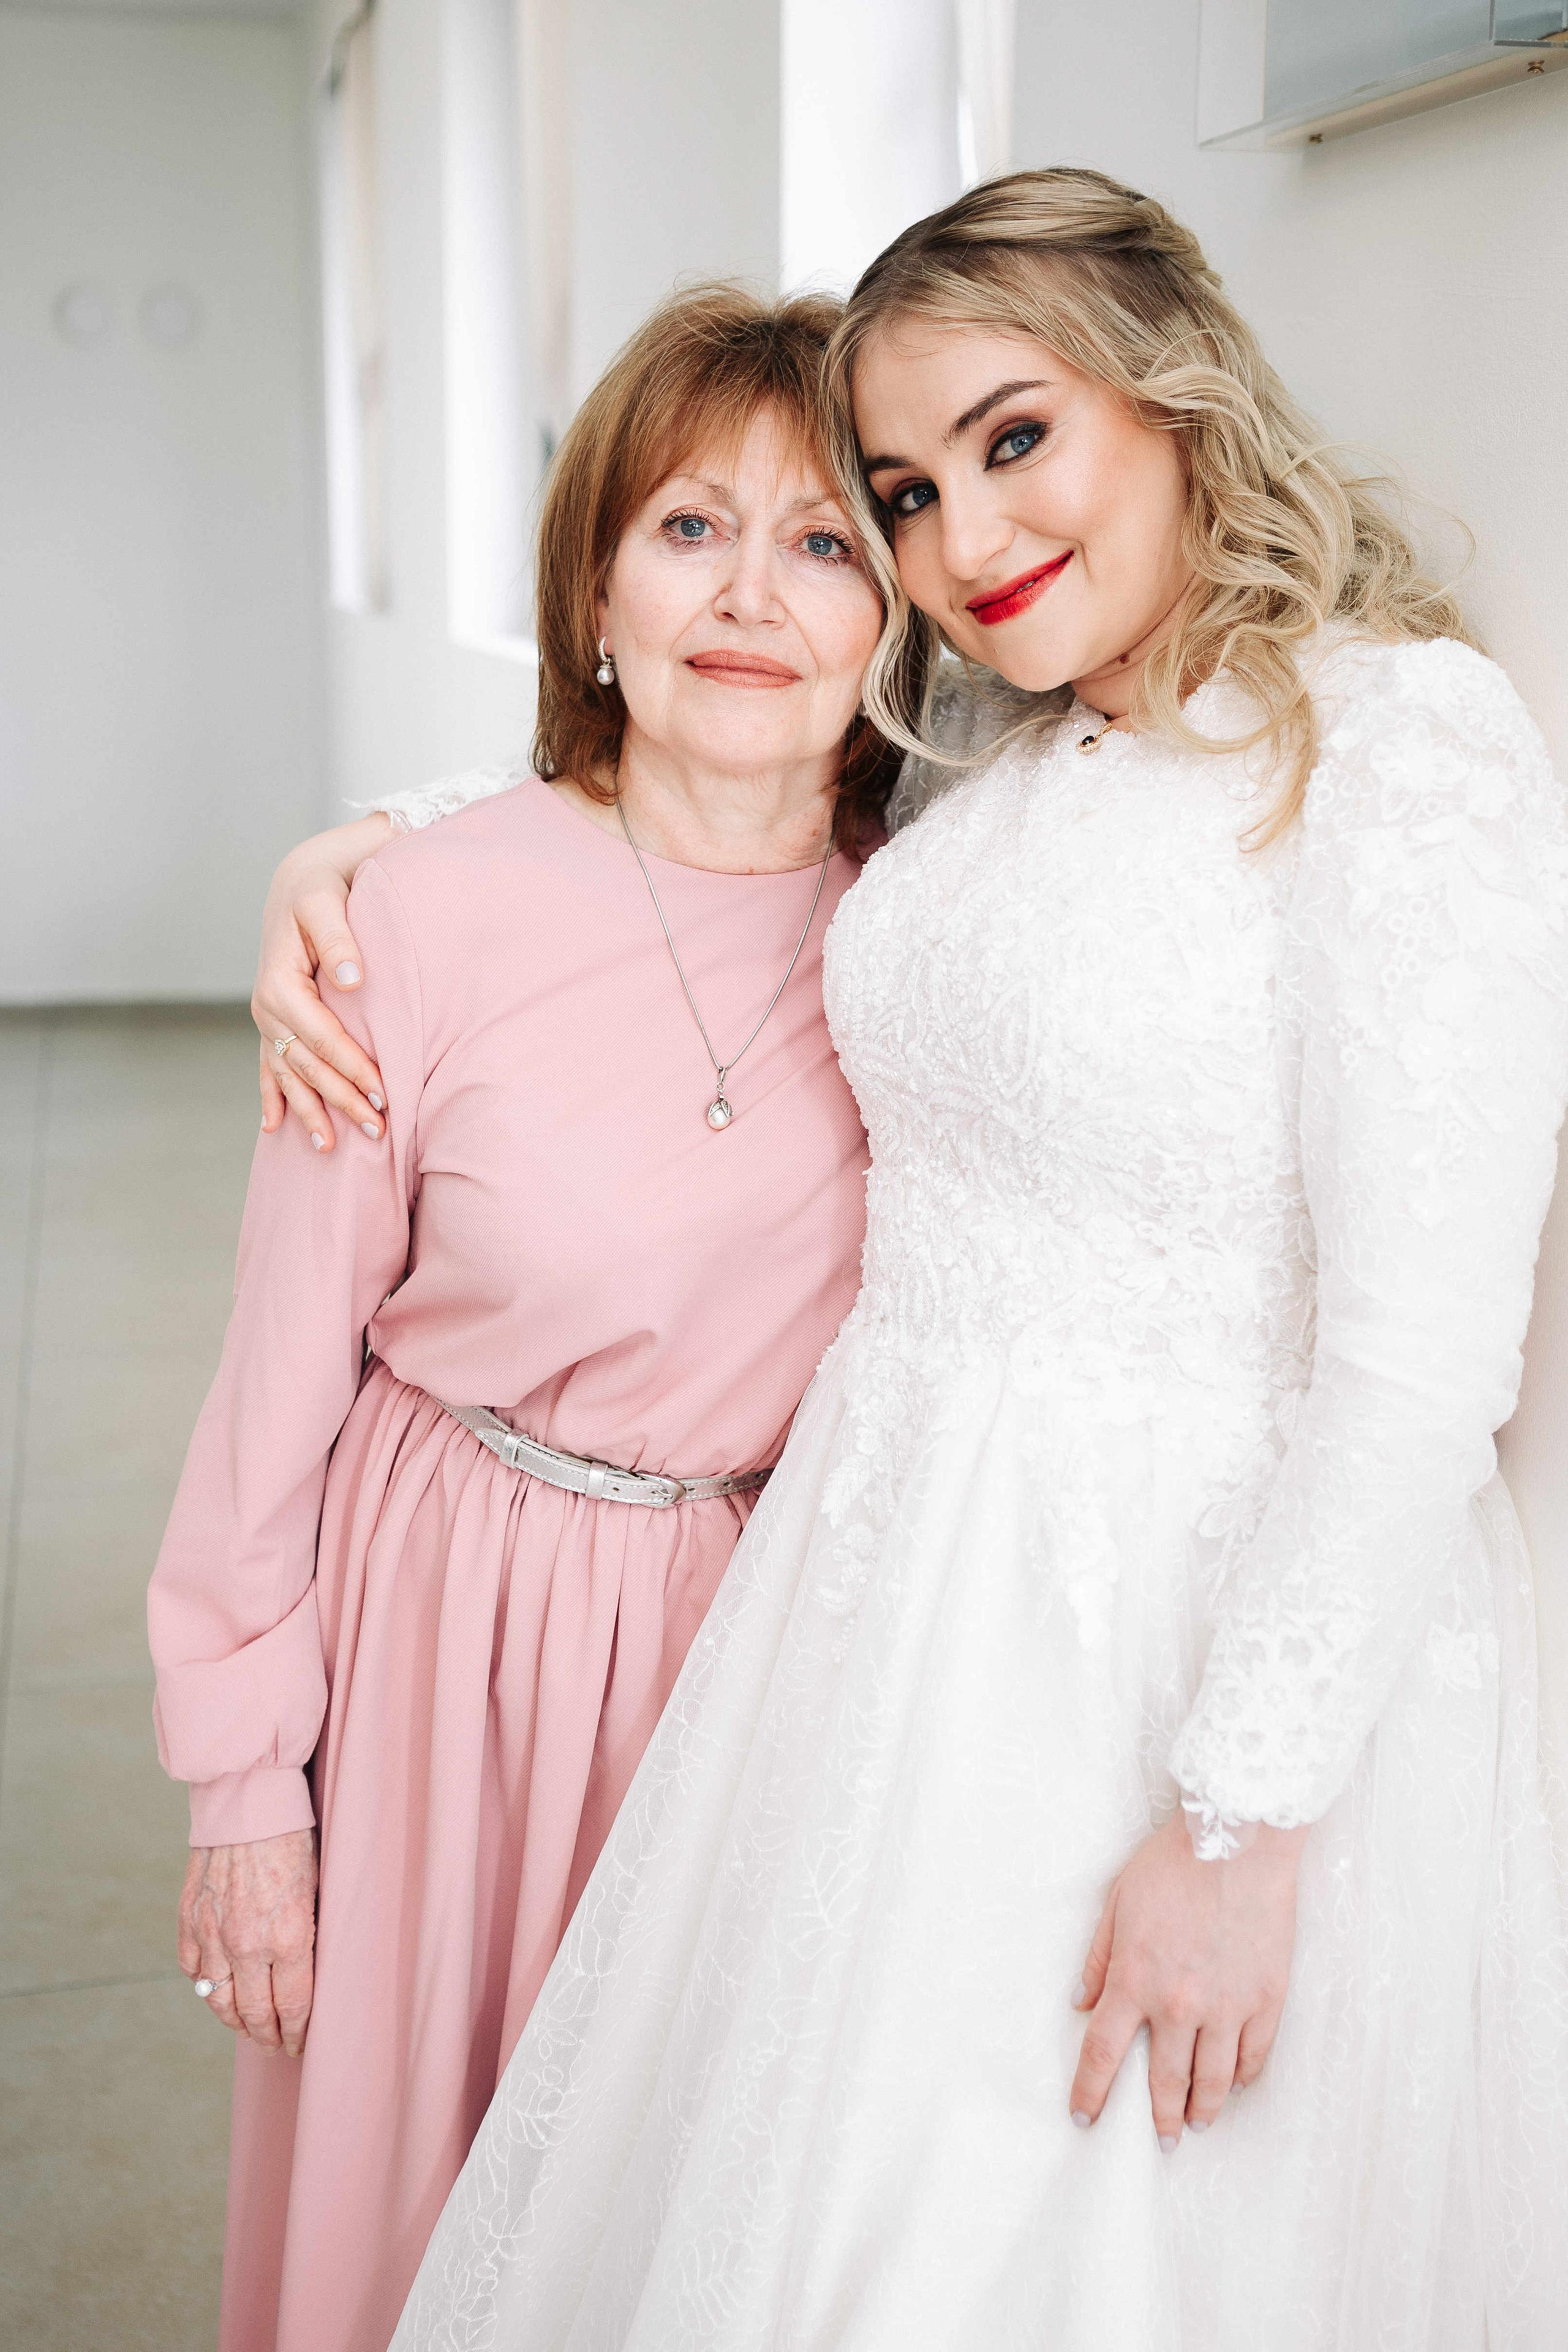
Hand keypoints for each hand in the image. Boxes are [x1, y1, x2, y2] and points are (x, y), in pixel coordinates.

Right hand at [178, 1829, 318, 2056]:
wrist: (248, 1803)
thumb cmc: (294, 1840)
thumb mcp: (318, 1890)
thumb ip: (308, 1937)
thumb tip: (308, 1977)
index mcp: (288, 1937)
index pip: (292, 2006)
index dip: (296, 2032)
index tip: (299, 2044)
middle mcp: (247, 1944)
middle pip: (254, 2014)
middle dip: (267, 2037)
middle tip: (274, 2046)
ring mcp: (213, 1935)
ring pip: (218, 2001)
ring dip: (234, 2021)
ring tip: (248, 2028)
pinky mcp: (189, 1921)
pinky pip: (193, 1971)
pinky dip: (205, 1986)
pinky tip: (217, 1991)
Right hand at [253, 815, 393, 1150]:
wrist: (300, 880)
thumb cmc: (321, 889)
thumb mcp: (327, 903)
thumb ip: (339, 939)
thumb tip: (350, 977)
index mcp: (280, 984)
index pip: (322, 1037)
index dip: (351, 1067)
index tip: (382, 1094)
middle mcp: (268, 1007)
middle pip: (308, 1065)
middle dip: (340, 1100)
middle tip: (376, 1131)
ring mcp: (268, 1018)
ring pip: (290, 1074)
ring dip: (309, 1110)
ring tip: (328, 1147)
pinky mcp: (275, 1021)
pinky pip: (271, 1066)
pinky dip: (273, 1096)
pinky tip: (274, 1126)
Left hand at [1069, 1810, 1307, 2147]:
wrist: (1238, 1839)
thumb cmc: (1173, 1863)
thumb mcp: (1118, 1901)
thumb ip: (1098, 1958)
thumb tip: (1080, 2003)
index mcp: (1135, 1979)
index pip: (1102, 2053)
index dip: (1090, 2091)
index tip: (1083, 2116)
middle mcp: (1179, 2004)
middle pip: (1164, 2081)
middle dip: (1159, 2117)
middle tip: (1161, 2140)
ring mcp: (1227, 2006)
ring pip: (1213, 2080)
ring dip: (1203, 2109)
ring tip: (1198, 2124)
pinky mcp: (1267, 1998)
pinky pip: (1254, 2054)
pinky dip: (1243, 2076)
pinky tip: (1236, 2085)